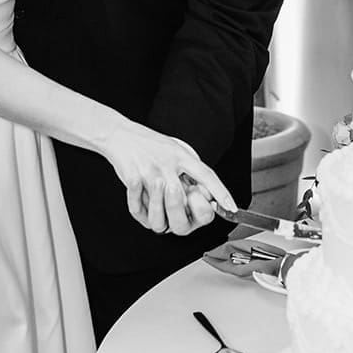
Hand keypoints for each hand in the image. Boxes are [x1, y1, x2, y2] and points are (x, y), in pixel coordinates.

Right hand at [106, 122, 235, 236]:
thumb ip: (191, 173)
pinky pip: (138, 210)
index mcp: (182, 156)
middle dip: (178, 215)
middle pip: (181, 203)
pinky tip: (141, 203)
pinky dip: (139, 212)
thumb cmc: (150, 146)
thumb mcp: (177, 151)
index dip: (221, 193)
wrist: (120, 135)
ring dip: (156, 217)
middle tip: (175, 214)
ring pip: (158, 213)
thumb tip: (206, 197)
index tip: (232, 208)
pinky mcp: (133, 177)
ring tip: (155, 208)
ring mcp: (150, 171)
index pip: (207, 175)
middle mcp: (168, 163)